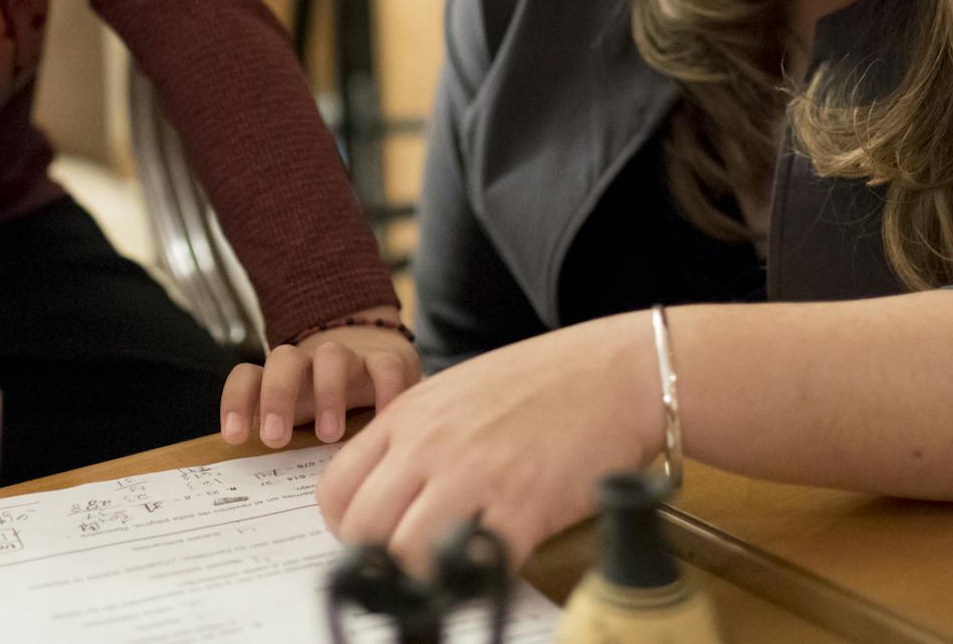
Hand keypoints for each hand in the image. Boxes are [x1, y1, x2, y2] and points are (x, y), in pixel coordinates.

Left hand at [220, 305, 420, 448]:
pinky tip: (383, 419)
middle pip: (284, 360)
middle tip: (275, 439)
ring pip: (331, 357)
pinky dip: (384, 389)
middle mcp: (310, 365)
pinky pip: (384, 366)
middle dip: (276, 396)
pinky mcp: (383, 362)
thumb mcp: (303, 429)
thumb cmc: (330, 413)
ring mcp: (348, 360)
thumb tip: (266, 500)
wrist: (378, 374)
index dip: (236, 402)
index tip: (236, 437)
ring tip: (328, 435)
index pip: (247, 377)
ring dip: (327, 392)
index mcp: (282, 383)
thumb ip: (287, 450)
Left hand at [315, 313, 659, 574]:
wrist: (616, 373)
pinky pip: (471, 565)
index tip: (373, 540)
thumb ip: (419, 437)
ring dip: (420, 575)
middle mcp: (429, 444)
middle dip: (376, 559)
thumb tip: (393, 493)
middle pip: (361, 528)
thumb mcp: (459, 393)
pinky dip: (473, 579)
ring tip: (447, 570)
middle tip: (409, 564)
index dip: (347, 528)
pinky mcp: (520, 508)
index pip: (335, 488)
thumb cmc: (545, 382)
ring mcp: (472, 476)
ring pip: (403, 554)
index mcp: (409, 415)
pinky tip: (490, 565)